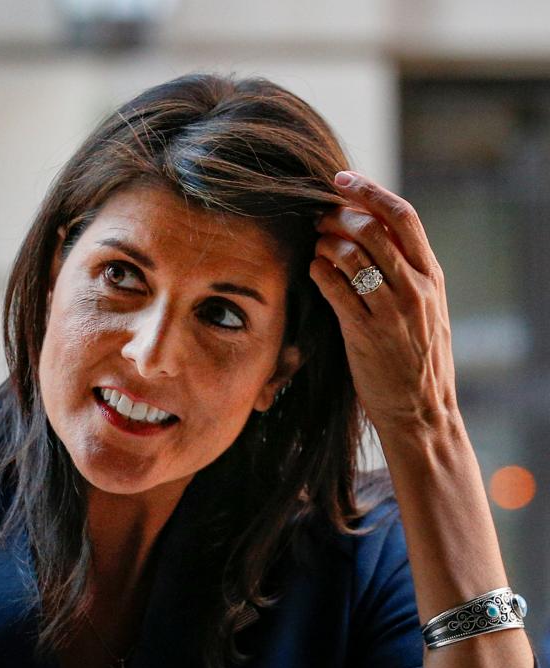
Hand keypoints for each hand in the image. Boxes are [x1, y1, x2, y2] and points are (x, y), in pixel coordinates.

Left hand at [310, 171, 459, 436]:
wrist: (421, 410)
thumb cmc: (416, 357)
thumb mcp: (426, 308)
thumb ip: (407, 273)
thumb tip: (372, 232)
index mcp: (433, 277)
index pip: (404, 217)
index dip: (371, 192)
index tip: (343, 179)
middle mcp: (416, 289)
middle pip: (373, 229)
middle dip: (339, 215)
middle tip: (318, 215)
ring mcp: (392, 311)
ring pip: (352, 255)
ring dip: (325, 242)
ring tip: (315, 244)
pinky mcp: (365, 333)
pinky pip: (335, 289)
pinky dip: (318, 271)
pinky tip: (312, 268)